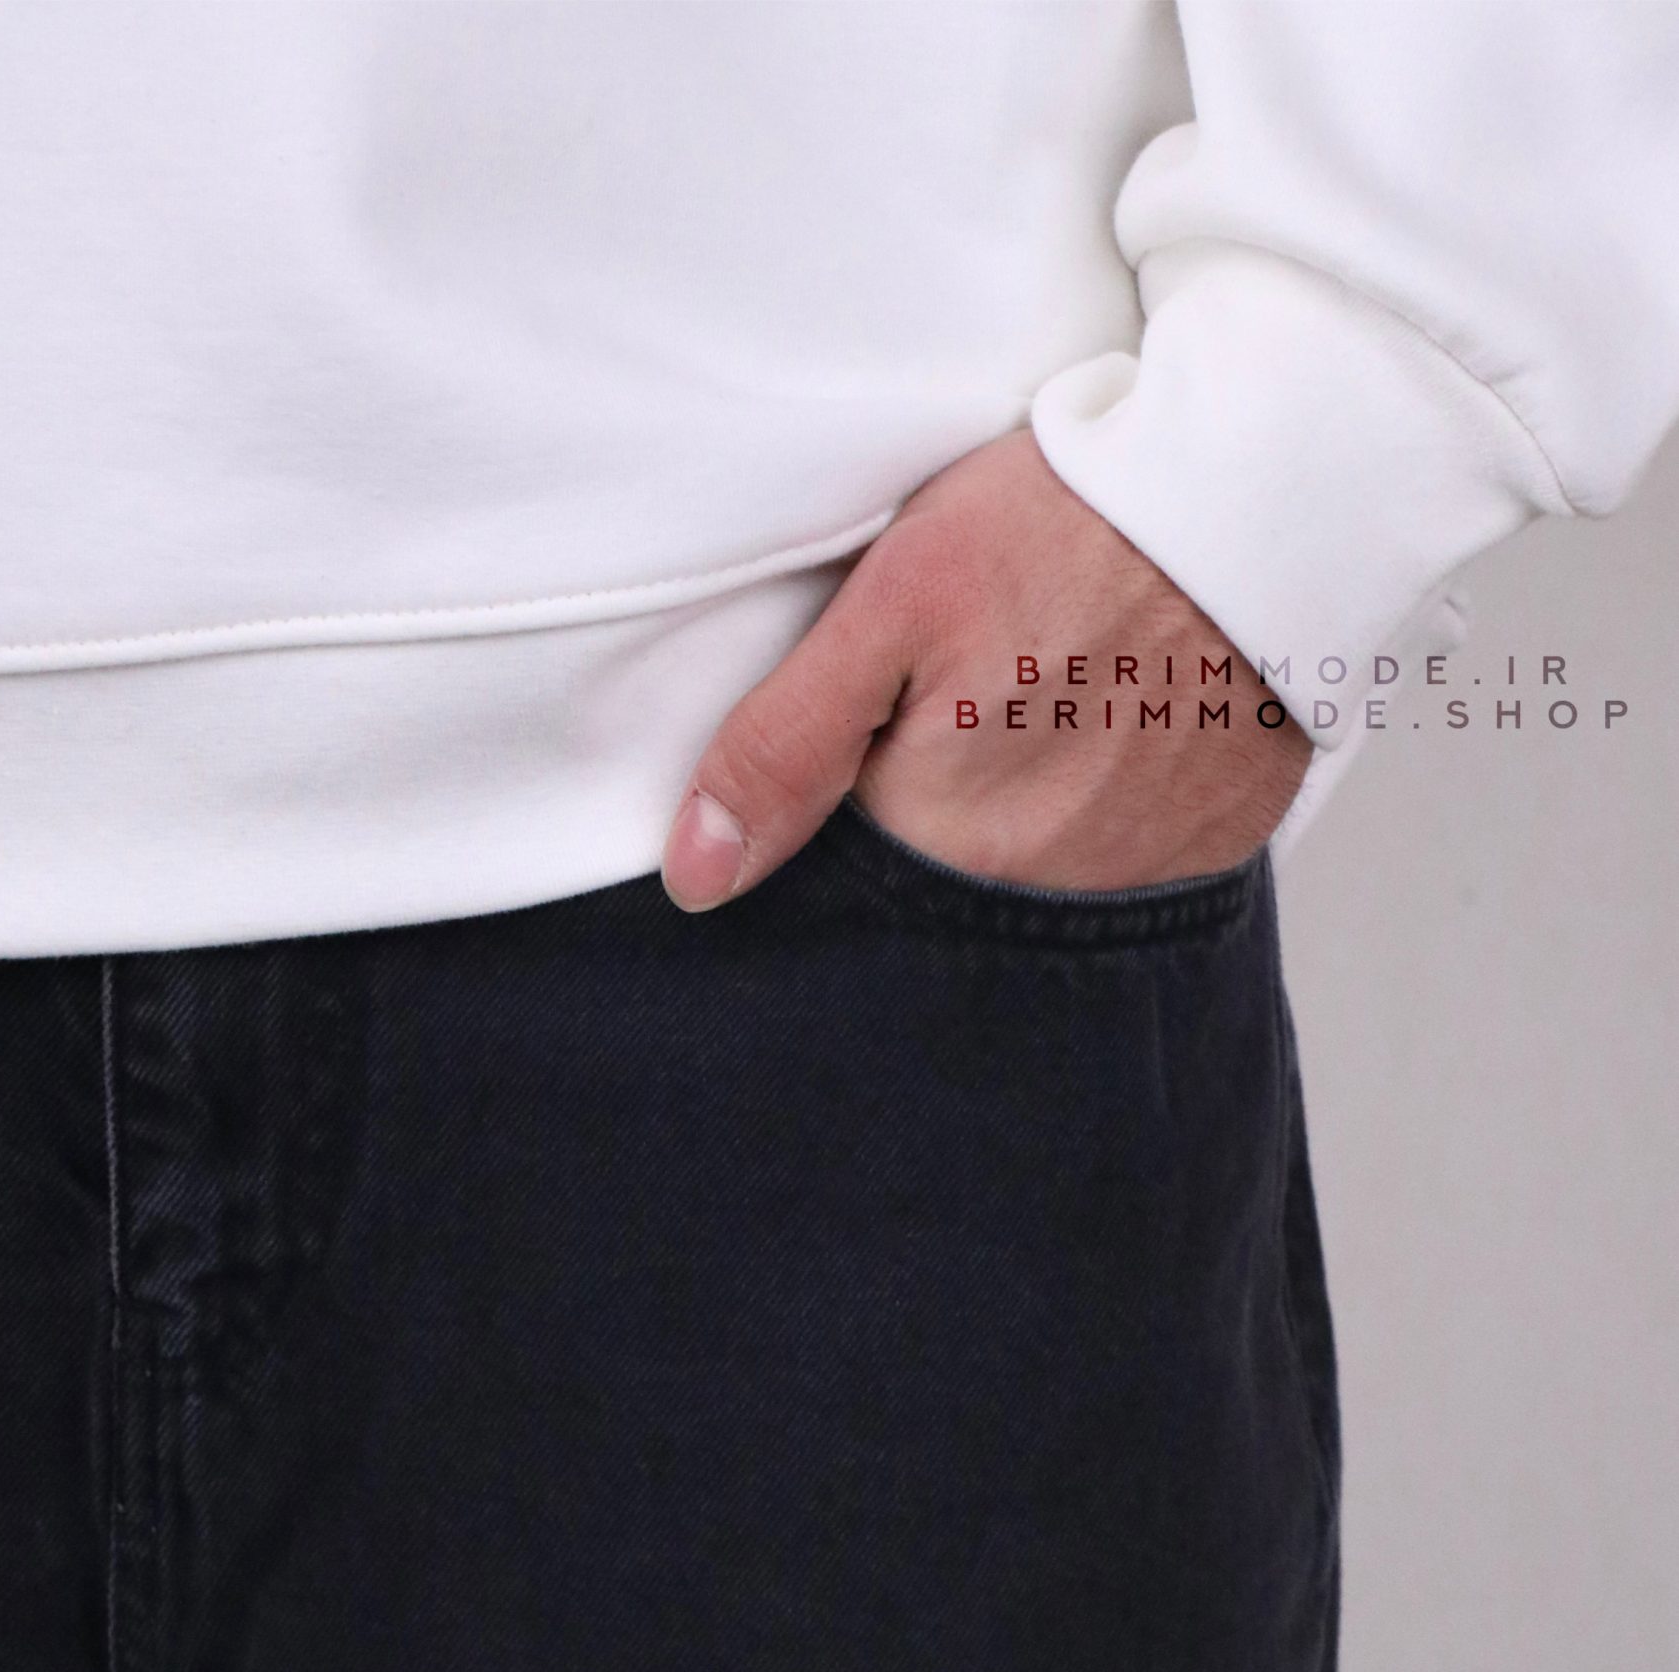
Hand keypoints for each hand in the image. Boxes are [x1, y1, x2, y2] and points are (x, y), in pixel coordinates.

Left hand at [660, 425, 1311, 909]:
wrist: (1273, 484)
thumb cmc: (1073, 524)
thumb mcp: (892, 604)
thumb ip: (784, 747)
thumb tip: (695, 876)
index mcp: (951, 843)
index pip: (856, 866)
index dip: (856, 785)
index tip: (888, 711)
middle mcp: (1050, 889)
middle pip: (952, 873)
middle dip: (945, 795)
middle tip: (989, 676)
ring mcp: (1146, 875)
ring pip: (1044, 866)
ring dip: (1034, 799)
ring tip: (1056, 682)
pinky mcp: (1221, 841)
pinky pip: (1138, 849)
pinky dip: (1121, 796)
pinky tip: (1122, 713)